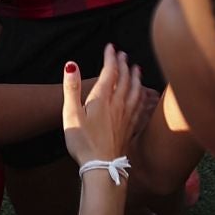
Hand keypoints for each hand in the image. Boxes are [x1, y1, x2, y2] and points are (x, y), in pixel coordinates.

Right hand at [62, 45, 150, 169]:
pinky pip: (140, 106)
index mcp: (102, 98)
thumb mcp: (71, 114)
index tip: (111, 47)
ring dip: (135, 78)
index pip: (109, 72)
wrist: (103, 167)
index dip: (110, 57)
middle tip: (123, 54)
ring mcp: (127, 116)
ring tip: (137, 69)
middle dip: (123, 64)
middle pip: (124, 79)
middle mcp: (118, 104)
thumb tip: (71, 65)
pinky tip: (143, 96)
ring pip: (135, 91)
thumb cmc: (84, 142)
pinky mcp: (131, 128)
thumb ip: (71, 88)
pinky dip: (142, 96)